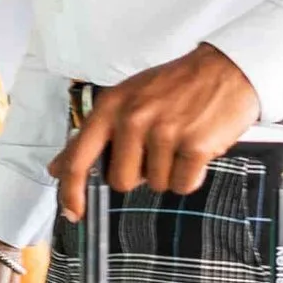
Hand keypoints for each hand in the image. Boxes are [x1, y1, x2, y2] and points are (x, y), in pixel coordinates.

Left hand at [49, 44, 262, 219]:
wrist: (226, 70)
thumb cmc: (173, 86)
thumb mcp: (125, 99)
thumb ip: (91, 136)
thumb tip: (57, 169)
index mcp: (110, 107)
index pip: (79, 157)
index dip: (72, 190)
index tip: (73, 212)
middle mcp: (133, 119)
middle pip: (121, 181)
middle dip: (138, 175)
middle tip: (156, 148)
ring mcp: (164, 132)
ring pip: (156, 184)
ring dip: (168, 171)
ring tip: (179, 141)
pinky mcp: (194, 146)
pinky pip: (183, 185)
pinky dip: (191, 175)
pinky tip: (196, 149)